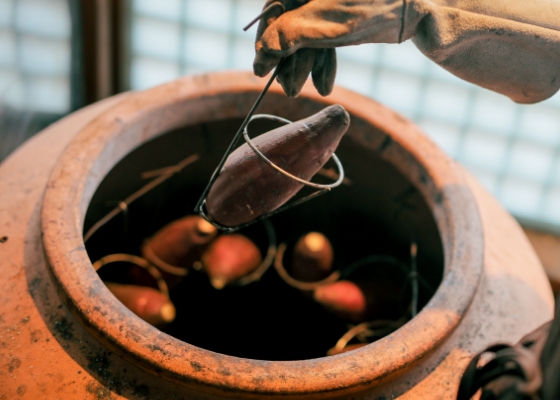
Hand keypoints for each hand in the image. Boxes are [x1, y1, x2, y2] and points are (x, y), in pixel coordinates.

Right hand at [253, 0, 404, 96]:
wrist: (419, 7)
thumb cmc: (370, 7)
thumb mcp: (321, 25)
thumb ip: (285, 37)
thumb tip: (260, 57)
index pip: (271, 11)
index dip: (265, 43)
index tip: (261, 71)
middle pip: (287, 26)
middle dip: (290, 61)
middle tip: (290, 90)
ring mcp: (326, 1)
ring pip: (306, 36)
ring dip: (306, 67)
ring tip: (307, 90)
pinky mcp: (341, 14)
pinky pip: (323, 39)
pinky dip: (322, 62)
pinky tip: (324, 85)